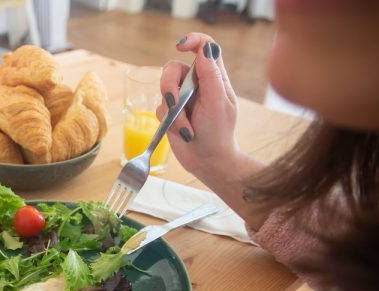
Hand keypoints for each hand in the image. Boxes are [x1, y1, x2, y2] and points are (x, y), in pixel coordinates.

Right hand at [156, 33, 240, 176]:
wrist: (208, 161)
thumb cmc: (218, 133)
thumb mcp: (218, 103)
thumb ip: (211, 75)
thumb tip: (206, 48)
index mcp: (212, 77)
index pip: (203, 47)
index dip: (192, 41)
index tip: (181, 47)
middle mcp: (195, 84)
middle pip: (172, 68)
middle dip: (169, 87)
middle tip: (174, 104)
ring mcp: (182, 98)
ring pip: (163, 90)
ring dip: (173, 112)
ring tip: (186, 128)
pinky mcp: (170, 113)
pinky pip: (159, 108)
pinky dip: (169, 122)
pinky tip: (183, 133)